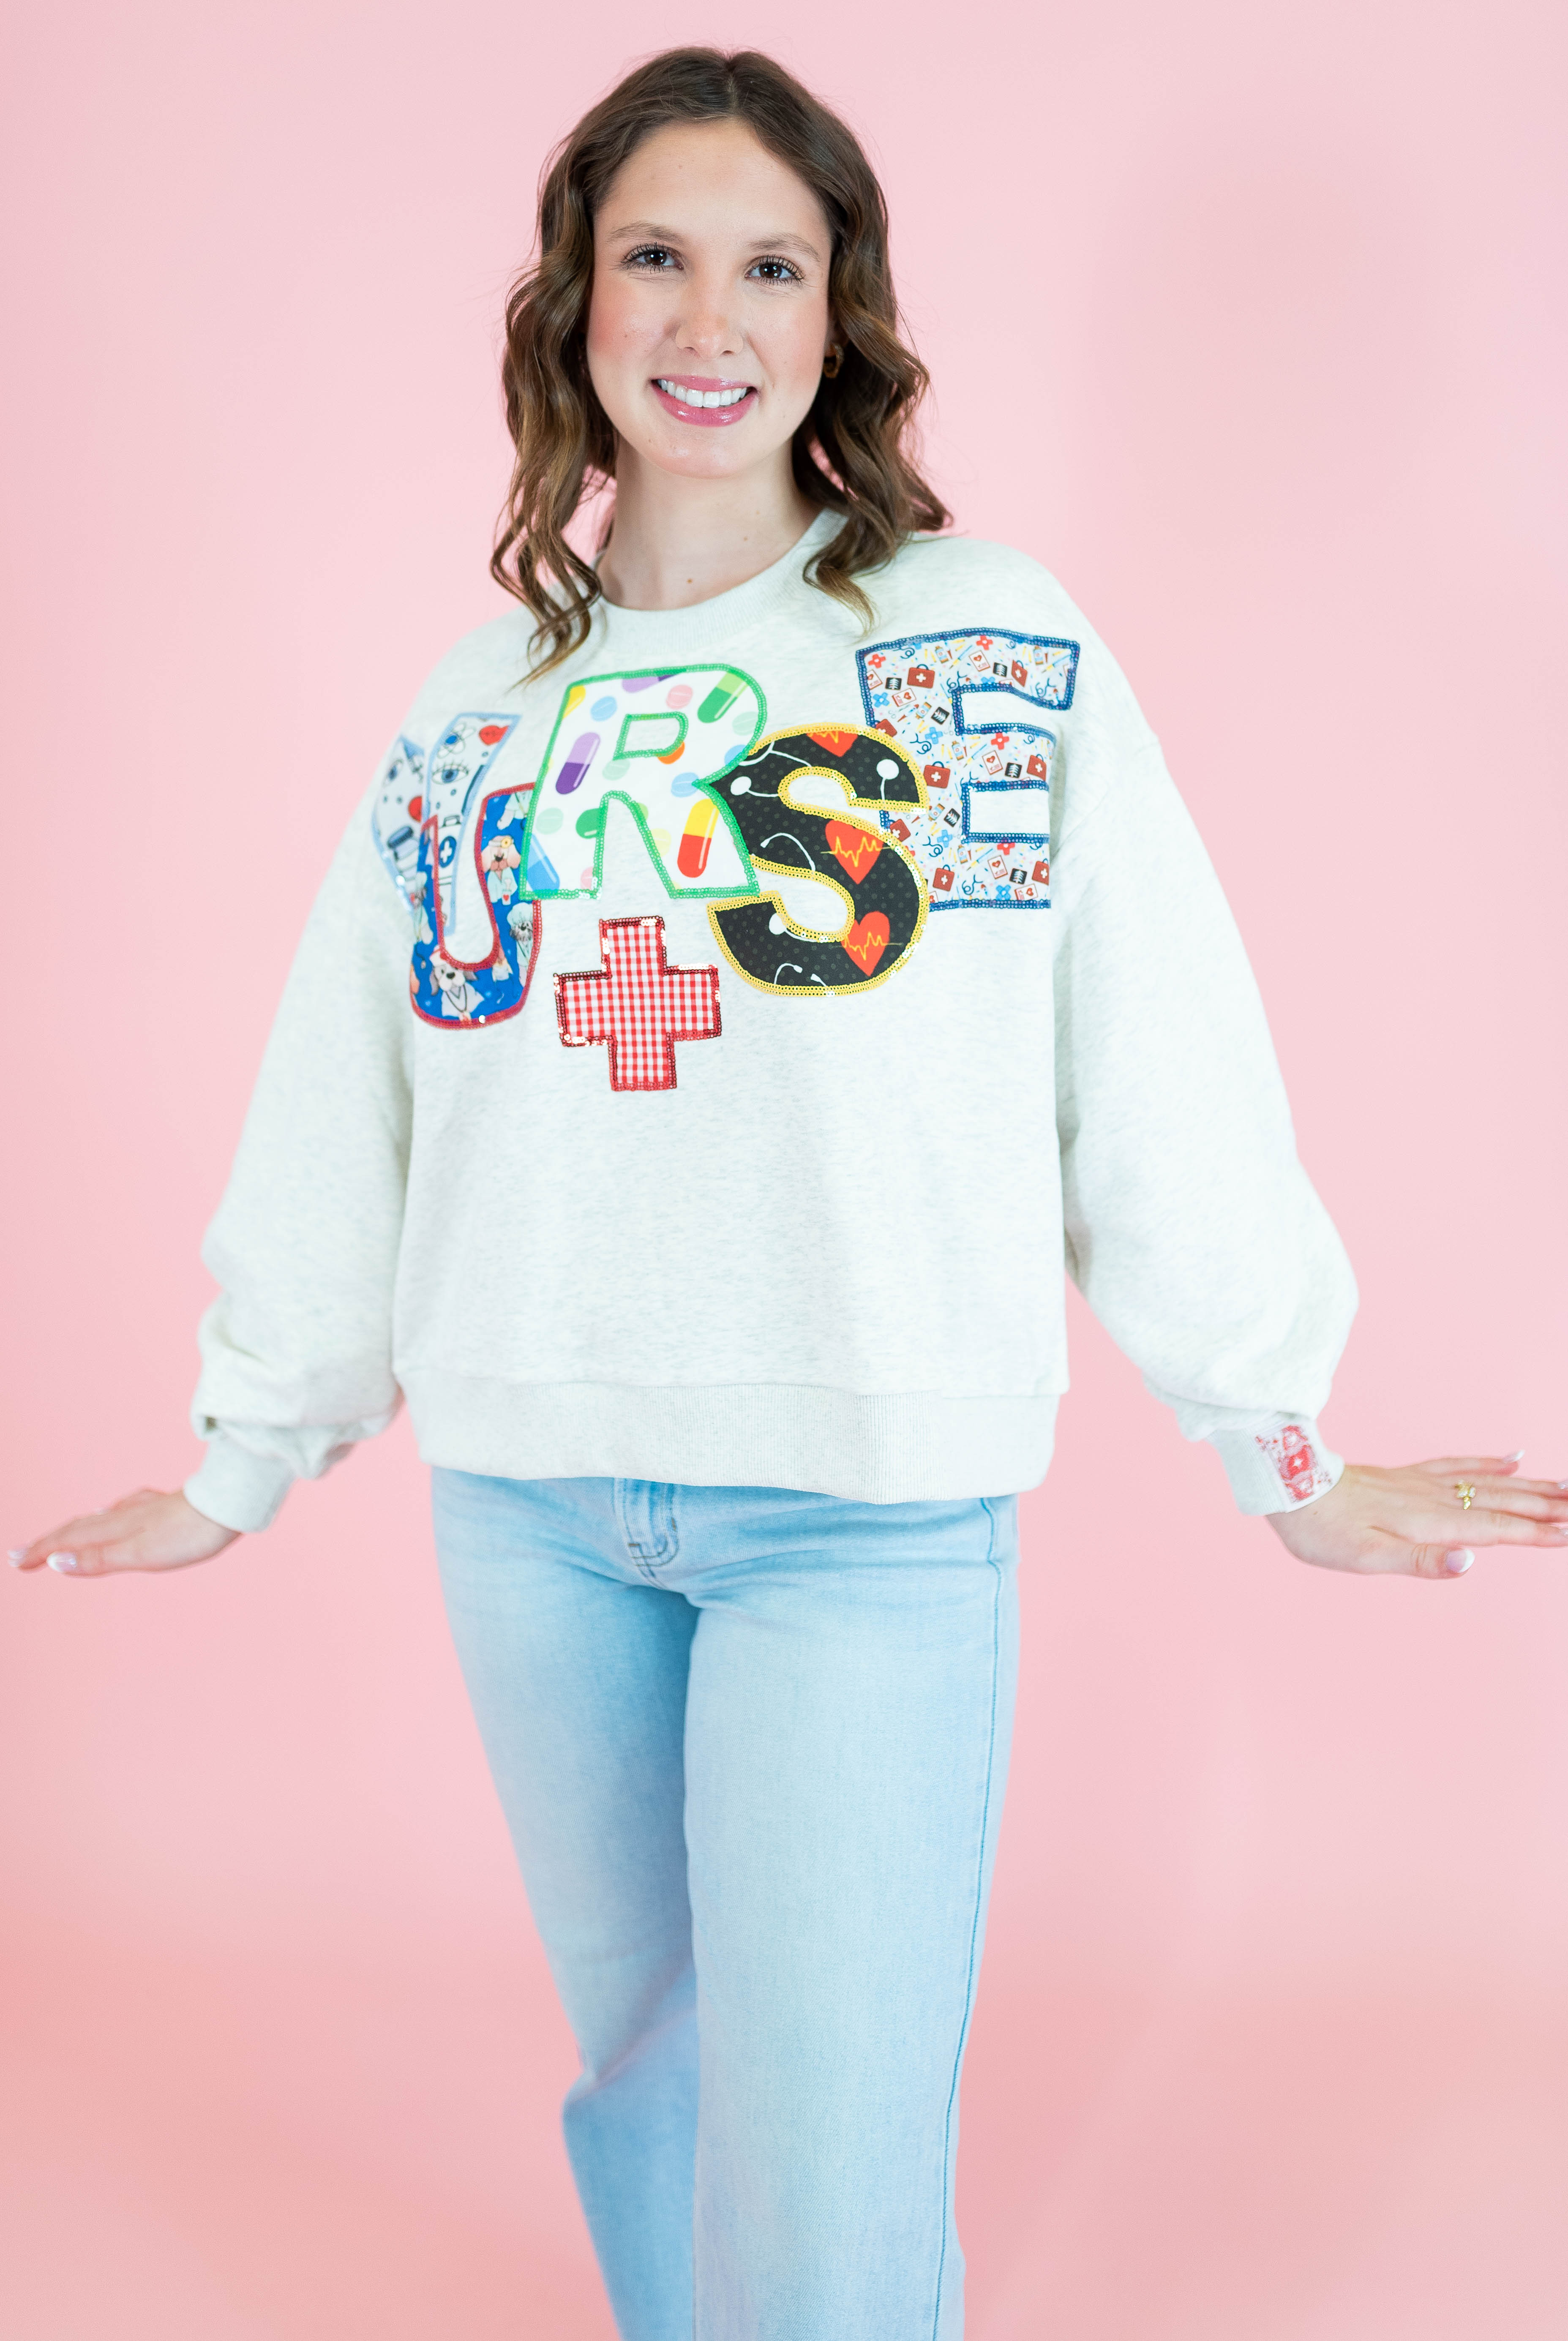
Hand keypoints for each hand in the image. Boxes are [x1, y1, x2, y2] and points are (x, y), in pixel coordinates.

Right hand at [9, 1488, 239, 1577]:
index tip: (16, 1561)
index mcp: (115, 1528)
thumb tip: (56, 1563)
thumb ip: (99, 1559)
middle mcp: (125, 1514)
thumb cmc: (188, 1534)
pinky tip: (115, 1513)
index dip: (40, 1551)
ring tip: (61, 1538)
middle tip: (22, 1553)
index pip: (68, 1541)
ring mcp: (144, 1508)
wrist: (228, 1505)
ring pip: (99, 1519)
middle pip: (78, 1528)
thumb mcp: (140, 1555)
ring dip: (74, 1530)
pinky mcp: (164, 1506)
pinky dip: (107, 1516)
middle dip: (49, 1541)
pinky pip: (124, 1510)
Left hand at [1268, 1455, 1567, 1577]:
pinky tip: (1511, 1458)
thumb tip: (1469, 1560)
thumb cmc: (1323, 1530)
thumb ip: (1420, 1561)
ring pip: (1489, 1482)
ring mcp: (1422, 1483)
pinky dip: (1490, 1462)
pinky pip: (1460, 1464)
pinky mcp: (1408, 1476)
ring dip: (1530, 1486)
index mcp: (1431, 1521)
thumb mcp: (1365, 1558)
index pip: (1497, 1528)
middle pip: (1503, 1501)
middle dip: (1546, 1506)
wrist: (1289, 1486)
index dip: (1536, 1532)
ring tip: (1564, 1487)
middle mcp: (1434, 1497)